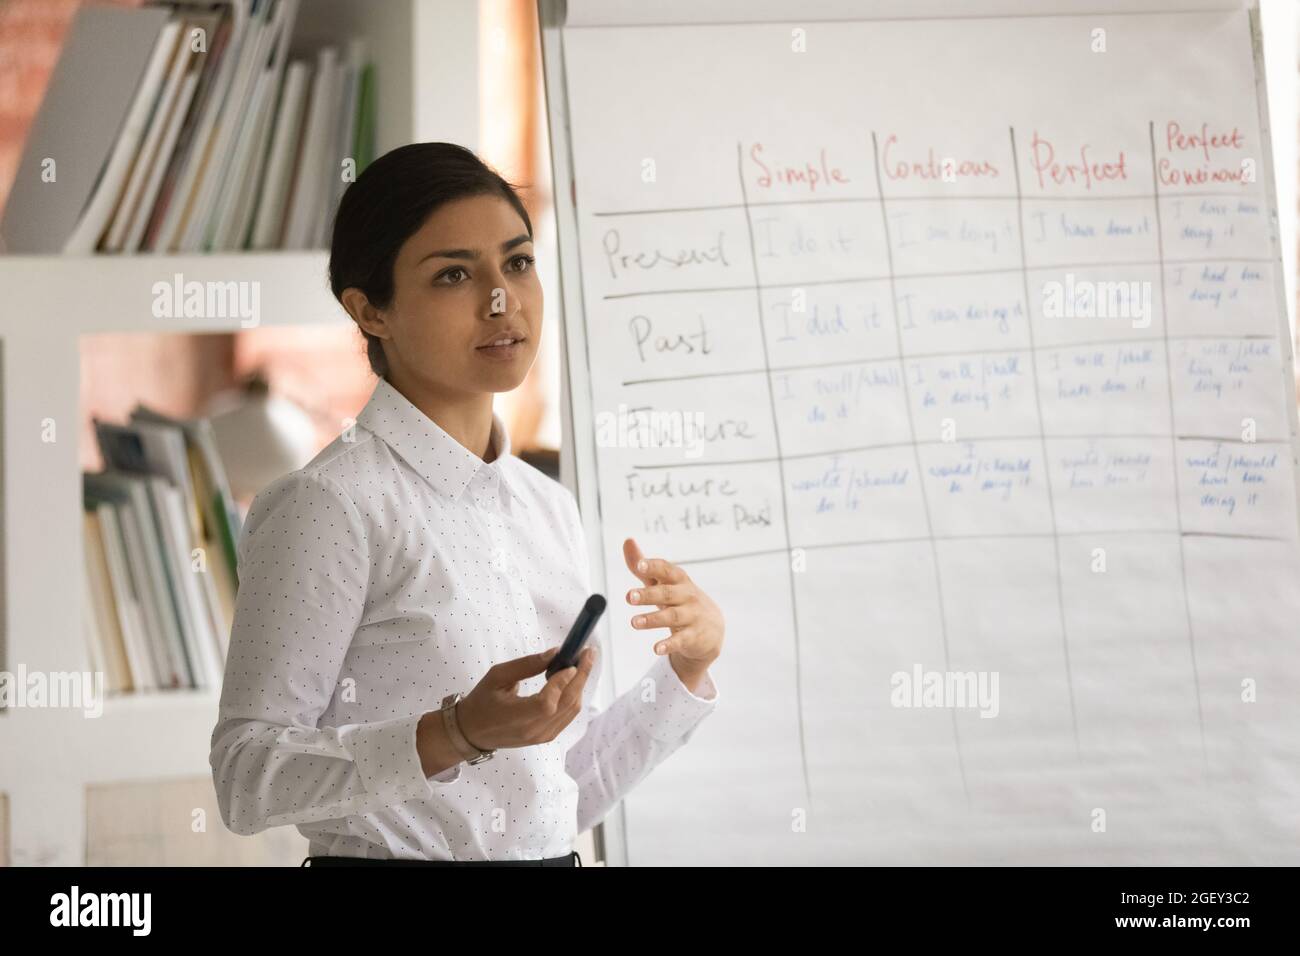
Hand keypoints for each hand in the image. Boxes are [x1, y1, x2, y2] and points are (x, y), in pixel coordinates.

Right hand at [454, 645, 596, 750]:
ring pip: (572, 709)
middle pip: (567, 704)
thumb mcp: (497, 676)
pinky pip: (567, 715)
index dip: (562, 682)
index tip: (571, 661)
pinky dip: (573, 695)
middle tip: (588, 653)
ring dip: (580, 685)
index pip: (547, 703)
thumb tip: (555, 653)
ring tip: (581, 662)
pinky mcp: (547, 737)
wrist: (472, 732)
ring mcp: (543, 736)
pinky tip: (571, 679)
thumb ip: (526, 665)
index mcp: (516, 718)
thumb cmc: (481, 701)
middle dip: (582, 676)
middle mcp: (533, 731)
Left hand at [623, 538, 723, 685]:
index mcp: (679, 580)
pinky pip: (680, 640)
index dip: (653, 567)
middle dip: (648, 595)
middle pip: (667, 594)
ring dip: (652, 619)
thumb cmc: (680, 600)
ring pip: (672, 617)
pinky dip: (669, 644)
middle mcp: (687, 596)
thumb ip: (643, 565)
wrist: (712, 629)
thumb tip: (627, 541)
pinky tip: (656, 648)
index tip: (639, 566)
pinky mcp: (694, 637)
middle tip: (628, 597)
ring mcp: (692, 616)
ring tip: (634, 622)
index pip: (666, 570)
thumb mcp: (663, 582)